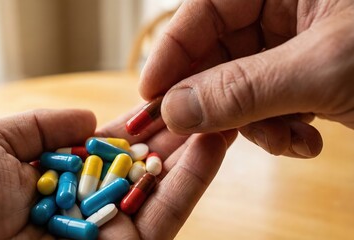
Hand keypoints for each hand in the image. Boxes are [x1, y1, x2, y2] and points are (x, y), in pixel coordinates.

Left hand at [0, 107, 235, 239]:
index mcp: (52, 181)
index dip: (137, 125)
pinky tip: (210, 146)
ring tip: (222, 117)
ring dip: (193, 155)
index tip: (167, 99)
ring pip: (161, 191)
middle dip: (175, 137)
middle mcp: (82, 207)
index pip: (106, 150)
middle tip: (208, 104)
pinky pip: (164, 217)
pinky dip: (189, 183)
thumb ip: (43, 126)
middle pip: (141, 170)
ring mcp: (105, 234)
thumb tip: (92, 118)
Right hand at [140, 0, 353, 157]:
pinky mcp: (305, 79)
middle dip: (220, 103)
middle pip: (219, 56)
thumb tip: (173, 109)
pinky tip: (305, 142)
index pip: (206, 10)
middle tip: (207, 134)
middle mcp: (283, 12)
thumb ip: (243, 89)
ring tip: (286, 140)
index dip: (172, 51)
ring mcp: (293, 47)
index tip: (150, 92)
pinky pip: (269, 105)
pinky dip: (280, 130)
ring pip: (241, 89)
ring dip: (257, 125)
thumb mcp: (321, 69)